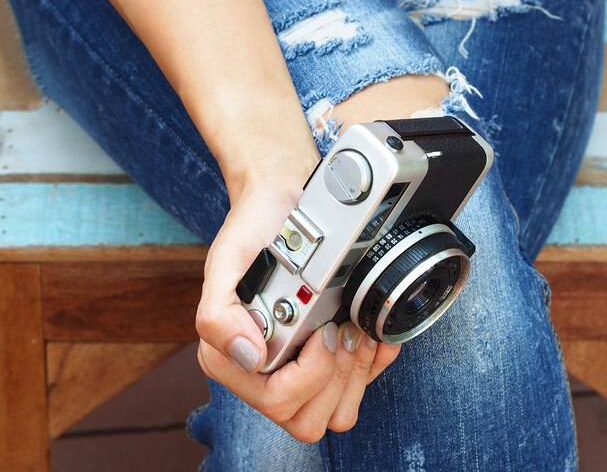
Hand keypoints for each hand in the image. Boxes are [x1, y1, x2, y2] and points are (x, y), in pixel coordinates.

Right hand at [195, 170, 400, 441]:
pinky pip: (357, 389)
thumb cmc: (255, 229)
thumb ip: (218, 314)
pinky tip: (372, 335)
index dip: (311, 372)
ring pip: (335, 412)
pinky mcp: (324, 356)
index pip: (278, 401)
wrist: (283, 203)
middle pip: (309, 418)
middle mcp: (261, 369)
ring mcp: (295, 365)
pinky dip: (374, 365)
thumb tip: (247, 358)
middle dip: (337, 375)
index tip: (321, 329)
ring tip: (355, 331)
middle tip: (340, 329)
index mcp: (231, 357)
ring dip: (356, 374)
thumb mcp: (227, 260)